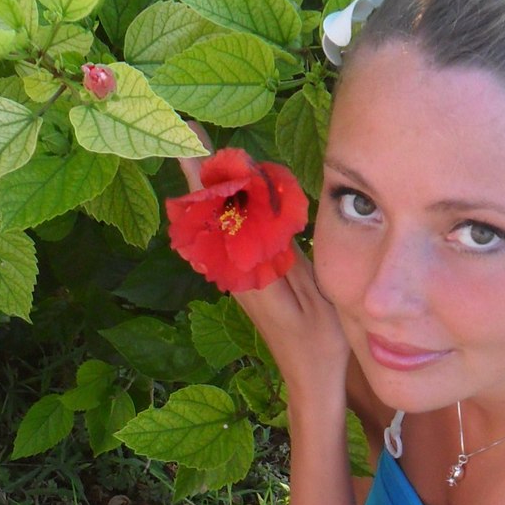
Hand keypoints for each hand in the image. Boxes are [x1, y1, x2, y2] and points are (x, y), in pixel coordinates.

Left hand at [173, 146, 350, 406]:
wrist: (310, 378)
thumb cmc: (320, 342)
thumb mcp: (312, 296)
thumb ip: (285, 254)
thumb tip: (259, 212)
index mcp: (247, 270)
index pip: (220, 213)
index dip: (205, 174)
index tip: (190, 138)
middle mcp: (233, 269)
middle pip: (209, 210)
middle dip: (198, 167)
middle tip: (183, 126)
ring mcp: (237, 273)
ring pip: (217, 220)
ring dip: (209, 181)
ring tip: (195, 143)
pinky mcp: (247, 276)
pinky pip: (232, 232)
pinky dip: (228, 203)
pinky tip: (230, 186)